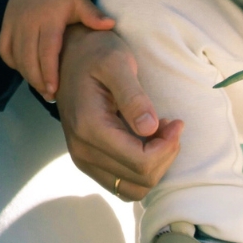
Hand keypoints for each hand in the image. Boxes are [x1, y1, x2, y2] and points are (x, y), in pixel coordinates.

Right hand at [0, 0, 116, 103]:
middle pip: (28, 58)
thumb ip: (92, 15)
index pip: (46, 50)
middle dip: (37, 80)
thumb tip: (110, 26)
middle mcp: (27, 22)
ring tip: (40, 87)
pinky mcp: (5, 24)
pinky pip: (4, 49)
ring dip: (26, 74)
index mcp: (48, 18)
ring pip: (15, 56)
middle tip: (49, 96)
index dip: (49, 72)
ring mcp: (13, 23)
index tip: (53, 90)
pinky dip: (13, 62)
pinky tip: (25, 69)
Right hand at [55, 25, 182, 202]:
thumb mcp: (118, 62)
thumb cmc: (96, 53)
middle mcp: (82, 150)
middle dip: (164, 155)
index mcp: (89, 127)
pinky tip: (145, 143)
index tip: (174, 122)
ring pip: (132, 188)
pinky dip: (140, 169)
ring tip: (158, 135)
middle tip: (169, 125)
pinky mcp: (87, 161)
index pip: (141, 162)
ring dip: (154, 166)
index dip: (167, 148)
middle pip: (140, 179)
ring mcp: (82, 159)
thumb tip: (150, 128)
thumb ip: (133, 96)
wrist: (68, 55)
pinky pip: (121, 184)